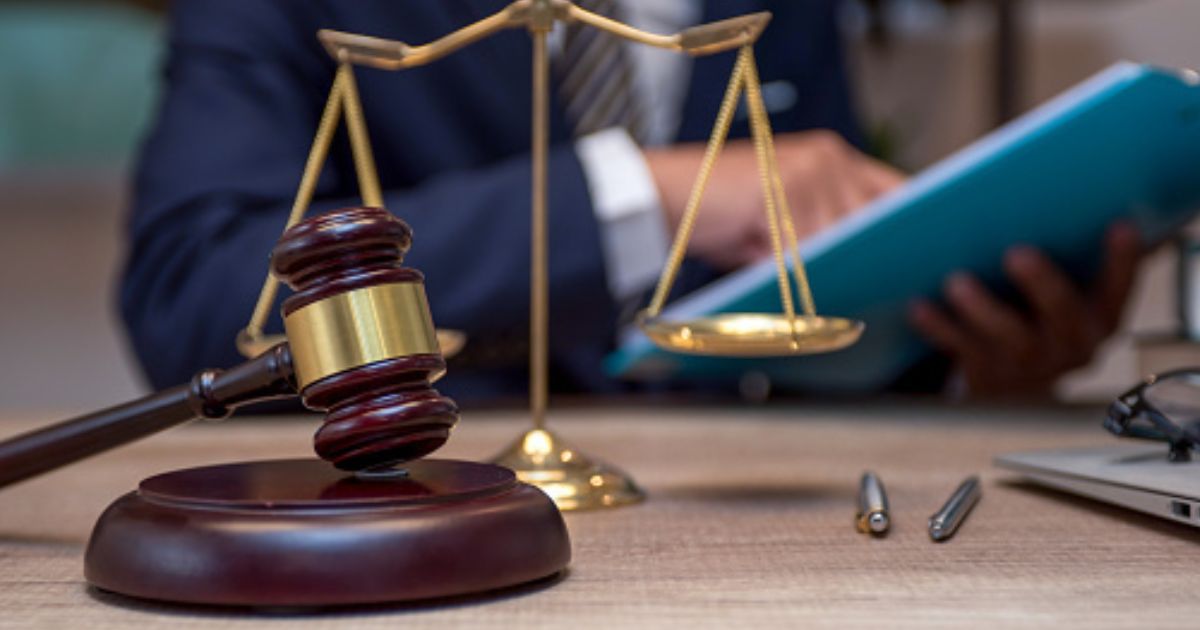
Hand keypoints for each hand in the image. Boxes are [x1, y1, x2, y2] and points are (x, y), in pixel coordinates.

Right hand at [644, 130, 904, 269]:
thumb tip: (866, 269)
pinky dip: (795, 270)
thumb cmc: (721, 217)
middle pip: (868, 219)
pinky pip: (804, 246)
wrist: (664, 197)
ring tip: (809, 286)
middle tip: (873, 287)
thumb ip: (823, 233)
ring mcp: (807, 172)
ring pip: (838, 237)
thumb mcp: (782, 223)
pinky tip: (782, 280)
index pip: (891, 188)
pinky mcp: (783, 190)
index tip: (918, 253)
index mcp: (831, 157)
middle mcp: (827, 157)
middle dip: (865, 255)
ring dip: (824, 267)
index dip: (904, 222)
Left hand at [908, 223, 1141, 398]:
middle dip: (1042, 283)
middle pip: (1062, 313)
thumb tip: (1044, 183)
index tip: (1120, 224)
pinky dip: (940, 328)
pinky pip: (963, 351)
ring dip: (982, 309)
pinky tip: (919, 306)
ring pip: (1010, 337)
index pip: (1119, 284)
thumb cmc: (1033, 305)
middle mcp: (1073, 342)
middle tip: (1017, 252)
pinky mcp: (989, 377)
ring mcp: (1031, 364)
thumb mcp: (1059, 282)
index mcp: (1100, 312)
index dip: (1123, 259)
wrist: (1011, 377)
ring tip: (956, 281)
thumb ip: (1061, 247)